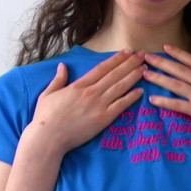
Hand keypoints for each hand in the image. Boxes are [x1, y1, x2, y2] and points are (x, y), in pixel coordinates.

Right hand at [28, 50, 145, 153]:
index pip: (102, 68)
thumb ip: (58, 79)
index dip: (116, 59)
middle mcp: (91, 92)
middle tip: (142, 55)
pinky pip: (121, 106)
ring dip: (133, 76)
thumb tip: (62, 66)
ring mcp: (98, 105)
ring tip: (145, 69)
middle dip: (130, 63)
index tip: (127, 52)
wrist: (48, 138)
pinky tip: (141, 91)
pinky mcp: (103, 119)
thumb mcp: (48, 94)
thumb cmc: (45, 117)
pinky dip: (131, 98)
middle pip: (115, 74)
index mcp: (79, 85)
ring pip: (120, 87)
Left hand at [141, 44, 190, 148]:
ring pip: (176, 85)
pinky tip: (152, 100)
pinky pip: (178, 106)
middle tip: (146, 57)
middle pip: (180, 70)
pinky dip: (164, 102)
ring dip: (159, 78)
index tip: (166, 48)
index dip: (179, 54)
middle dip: (162, 62)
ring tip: (144, 74)